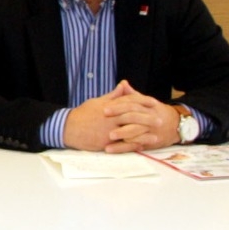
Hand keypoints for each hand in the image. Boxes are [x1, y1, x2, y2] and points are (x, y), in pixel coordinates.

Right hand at [63, 81, 179, 152]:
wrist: (68, 128)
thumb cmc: (82, 114)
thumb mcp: (97, 101)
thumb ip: (113, 95)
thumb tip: (123, 85)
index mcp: (108, 106)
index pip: (129, 101)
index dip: (142, 101)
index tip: (154, 103)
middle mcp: (109, 117)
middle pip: (132, 115)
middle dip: (147, 117)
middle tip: (160, 119)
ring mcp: (107, 129)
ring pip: (129, 129)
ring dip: (144, 132)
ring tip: (156, 134)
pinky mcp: (105, 141)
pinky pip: (122, 143)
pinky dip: (133, 144)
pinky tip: (143, 144)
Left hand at [101, 81, 181, 150]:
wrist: (176, 125)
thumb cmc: (156, 112)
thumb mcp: (146, 102)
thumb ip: (133, 94)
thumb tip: (122, 83)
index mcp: (147, 106)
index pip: (132, 104)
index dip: (118, 106)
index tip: (104, 108)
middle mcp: (150, 118)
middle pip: (134, 117)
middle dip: (119, 119)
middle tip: (104, 120)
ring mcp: (151, 130)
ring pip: (136, 132)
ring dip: (122, 134)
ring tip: (109, 136)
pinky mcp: (150, 142)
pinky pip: (137, 145)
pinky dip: (124, 147)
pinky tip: (112, 149)